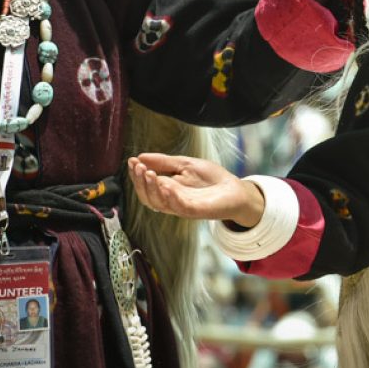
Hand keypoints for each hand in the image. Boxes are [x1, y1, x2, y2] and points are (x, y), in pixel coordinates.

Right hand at [127, 153, 265, 227]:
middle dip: (140, 181)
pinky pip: (177, 207)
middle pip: (147, 196)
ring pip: (158, 202)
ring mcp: (181, 206)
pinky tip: (165, 185)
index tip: (132, 161)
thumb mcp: (186, 164)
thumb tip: (140, 156)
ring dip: (151, 188)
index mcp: (167, 189)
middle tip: (138, 167)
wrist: (236, 190)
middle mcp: (171, 200)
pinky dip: (169, 197)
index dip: (137, 174)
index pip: (146, 184)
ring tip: (148, 172)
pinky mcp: (194, 211)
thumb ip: (164, 162)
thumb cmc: (212, 179)